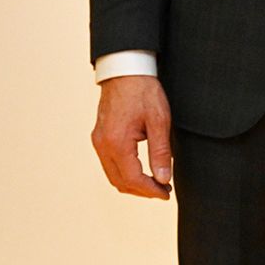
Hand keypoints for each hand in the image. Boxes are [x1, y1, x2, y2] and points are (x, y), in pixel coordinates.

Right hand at [91, 75, 173, 199]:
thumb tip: (164, 178)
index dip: (150, 190)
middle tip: (163, 191)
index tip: (166, 193)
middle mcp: (103, 145)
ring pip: (112, 175)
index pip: (133, 179)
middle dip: (142, 191)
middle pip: (120, 182)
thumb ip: (161, 152)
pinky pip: (109, 164)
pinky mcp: (99, 137)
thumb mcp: (159, 121)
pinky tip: (140, 170)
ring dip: (132, 184)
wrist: (125, 71)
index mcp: (117, 143)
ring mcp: (98, 141)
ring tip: (154, 183)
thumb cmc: (143, 92)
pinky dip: (124, 173)